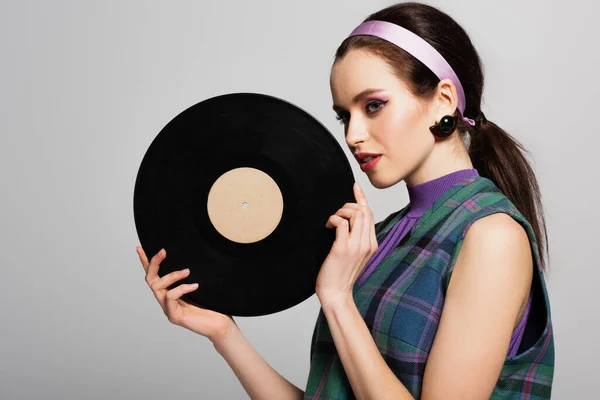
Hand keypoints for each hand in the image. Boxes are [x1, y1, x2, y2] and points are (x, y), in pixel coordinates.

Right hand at [137, 246, 235, 344]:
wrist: (221, 325)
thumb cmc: (213, 306)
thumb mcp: (200, 286)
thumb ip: (191, 276)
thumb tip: (190, 256)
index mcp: (170, 292)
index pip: (154, 275)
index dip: (145, 262)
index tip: (140, 248)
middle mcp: (166, 300)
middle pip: (150, 279)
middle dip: (154, 263)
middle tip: (163, 251)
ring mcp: (169, 309)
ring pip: (158, 287)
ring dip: (172, 276)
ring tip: (187, 271)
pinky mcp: (174, 317)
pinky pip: (171, 298)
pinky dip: (182, 289)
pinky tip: (195, 286)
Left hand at [315, 183, 377, 301]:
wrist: (336, 294)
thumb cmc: (341, 276)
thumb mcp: (355, 256)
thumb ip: (356, 240)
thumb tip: (347, 223)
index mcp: (372, 244)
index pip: (370, 214)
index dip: (362, 199)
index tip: (355, 187)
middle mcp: (367, 244)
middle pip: (364, 211)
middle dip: (348, 205)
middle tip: (337, 214)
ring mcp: (356, 246)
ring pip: (355, 214)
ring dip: (341, 211)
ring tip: (332, 222)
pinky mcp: (342, 248)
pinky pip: (341, 222)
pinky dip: (333, 219)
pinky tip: (328, 226)